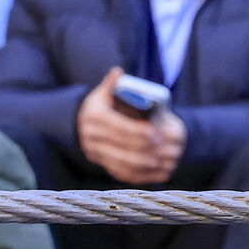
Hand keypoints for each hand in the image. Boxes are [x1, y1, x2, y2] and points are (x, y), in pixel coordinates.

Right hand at [73, 66, 185, 185]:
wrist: (83, 125)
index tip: (156, 132)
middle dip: (144, 148)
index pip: (117, 127)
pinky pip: (122, 174)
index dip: (137, 131)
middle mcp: (90, 137)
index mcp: (93, 117)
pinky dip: (141, 176)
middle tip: (164, 146)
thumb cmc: (102, 106)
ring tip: (162, 160)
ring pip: (121, 164)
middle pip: (121, 147)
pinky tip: (157, 173)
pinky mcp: (103, 166)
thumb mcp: (103, 93)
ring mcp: (95, 154)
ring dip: (144, 164)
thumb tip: (118, 72)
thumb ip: (112, 83)